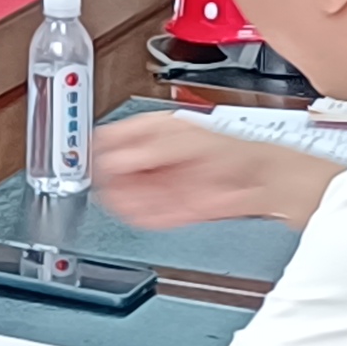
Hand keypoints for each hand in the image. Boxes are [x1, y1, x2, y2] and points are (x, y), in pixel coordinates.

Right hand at [88, 113, 340, 230]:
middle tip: (99, 184)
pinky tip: (138, 213)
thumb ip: (145, 149)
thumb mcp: (181, 138)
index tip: (86, 158)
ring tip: (115, 200)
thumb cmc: (231, 149)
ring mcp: (165, 182)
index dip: (97, 147)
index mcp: (155, 130)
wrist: (261, 179)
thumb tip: (114, 159)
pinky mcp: (174, 208)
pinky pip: (149, 214)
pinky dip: (142, 215)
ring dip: (122, 199)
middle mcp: (157, 156)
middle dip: (108, 177)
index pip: (113, 136)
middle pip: (117, 168)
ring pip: (130, 193)